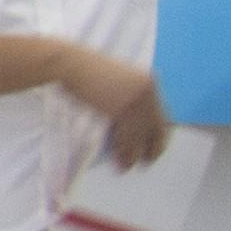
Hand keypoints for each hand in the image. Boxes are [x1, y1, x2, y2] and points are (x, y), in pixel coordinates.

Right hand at [68, 49, 173, 170]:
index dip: (159, 135)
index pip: (162, 114)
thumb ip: (129, 97)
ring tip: (127, 166)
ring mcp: (136, 100)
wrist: (68, 64)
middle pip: (156, 127)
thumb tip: (134, 124)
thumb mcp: (116, 82)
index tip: (154, 148)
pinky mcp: (122, 109)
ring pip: (141, 135)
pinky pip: (127, 136)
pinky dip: (124, 151)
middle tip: (146, 161)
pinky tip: (121, 161)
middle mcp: (148, 91)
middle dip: (153, 147)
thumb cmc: (84, 72)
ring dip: (134, 153)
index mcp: (149, 81)